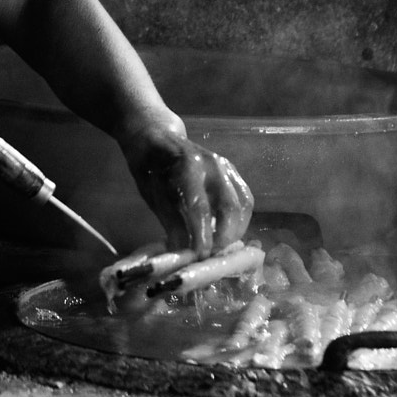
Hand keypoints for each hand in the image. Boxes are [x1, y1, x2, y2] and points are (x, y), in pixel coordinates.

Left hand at [121, 124, 254, 253]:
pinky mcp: (232, 171)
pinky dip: (240, 219)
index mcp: (187, 168)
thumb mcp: (153, 197)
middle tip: (211, 254)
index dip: (202, 236)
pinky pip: (245, 198)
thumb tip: (185, 253)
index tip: (200, 257)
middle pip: (230, 207)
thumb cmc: (151, 170)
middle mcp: (212, 164)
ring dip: (236, 230)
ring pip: (244, 204)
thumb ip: (171, 223)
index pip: (200, 208)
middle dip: (224, 237)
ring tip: (220, 245)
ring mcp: (226, 166)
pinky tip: (227, 231)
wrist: (158, 139)